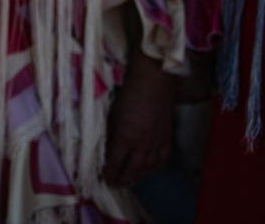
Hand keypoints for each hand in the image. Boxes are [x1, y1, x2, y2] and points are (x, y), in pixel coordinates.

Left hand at [104, 51, 174, 186]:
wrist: (154, 82)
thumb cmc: (128, 93)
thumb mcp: (111, 113)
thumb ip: (109, 131)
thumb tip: (104, 145)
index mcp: (126, 137)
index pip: (114, 162)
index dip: (108, 172)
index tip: (102, 177)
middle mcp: (142, 145)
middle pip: (132, 170)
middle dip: (122, 179)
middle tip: (114, 184)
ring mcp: (156, 143)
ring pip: (147, 168)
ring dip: (137, 176)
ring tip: (128, 180)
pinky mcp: (166, 138)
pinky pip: (160, 160)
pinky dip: (152, 168)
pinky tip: (148, 170)